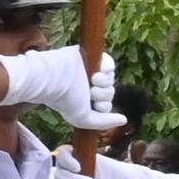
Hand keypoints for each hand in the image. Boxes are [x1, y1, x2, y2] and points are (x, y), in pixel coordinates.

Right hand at [0, 46, 126, 131]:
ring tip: (92, 81)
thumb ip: (104, 122)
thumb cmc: (64, 101)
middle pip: (109, 90)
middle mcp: (87, 83)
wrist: (54, 79)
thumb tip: (124, 120)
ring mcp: (89, 70)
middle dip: (104, 94)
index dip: (105, 105)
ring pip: (110, 78)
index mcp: (84, 97)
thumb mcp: (84, 119)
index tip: (95, 105)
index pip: (105, 101)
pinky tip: (100, 71)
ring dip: (104, 82)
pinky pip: (109, 63)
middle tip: (92, 93)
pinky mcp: (91, 57)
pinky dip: (108, 68)